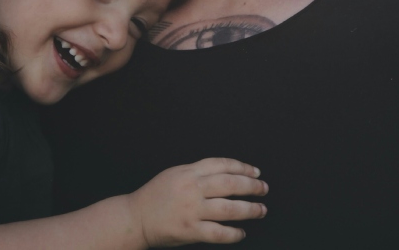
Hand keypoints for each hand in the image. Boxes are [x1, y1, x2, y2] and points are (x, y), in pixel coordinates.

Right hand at [127, 157, 267, 246]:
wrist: (135, 218)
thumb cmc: (155, 196)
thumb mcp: (175, 174)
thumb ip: (198, 172)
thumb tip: (226, 173)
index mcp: (189, 171)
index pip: (223, 165)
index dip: (243, 167)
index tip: (256, 172)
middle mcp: (192, 188)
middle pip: (230, 183)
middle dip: (252, 186)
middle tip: (264, 189)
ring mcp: (192, 210)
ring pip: (229, 208)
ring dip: (249, 209)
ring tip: (261, 210)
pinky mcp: (190, 230)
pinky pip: (218, 232)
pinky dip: (233, 233)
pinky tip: (241, 233)